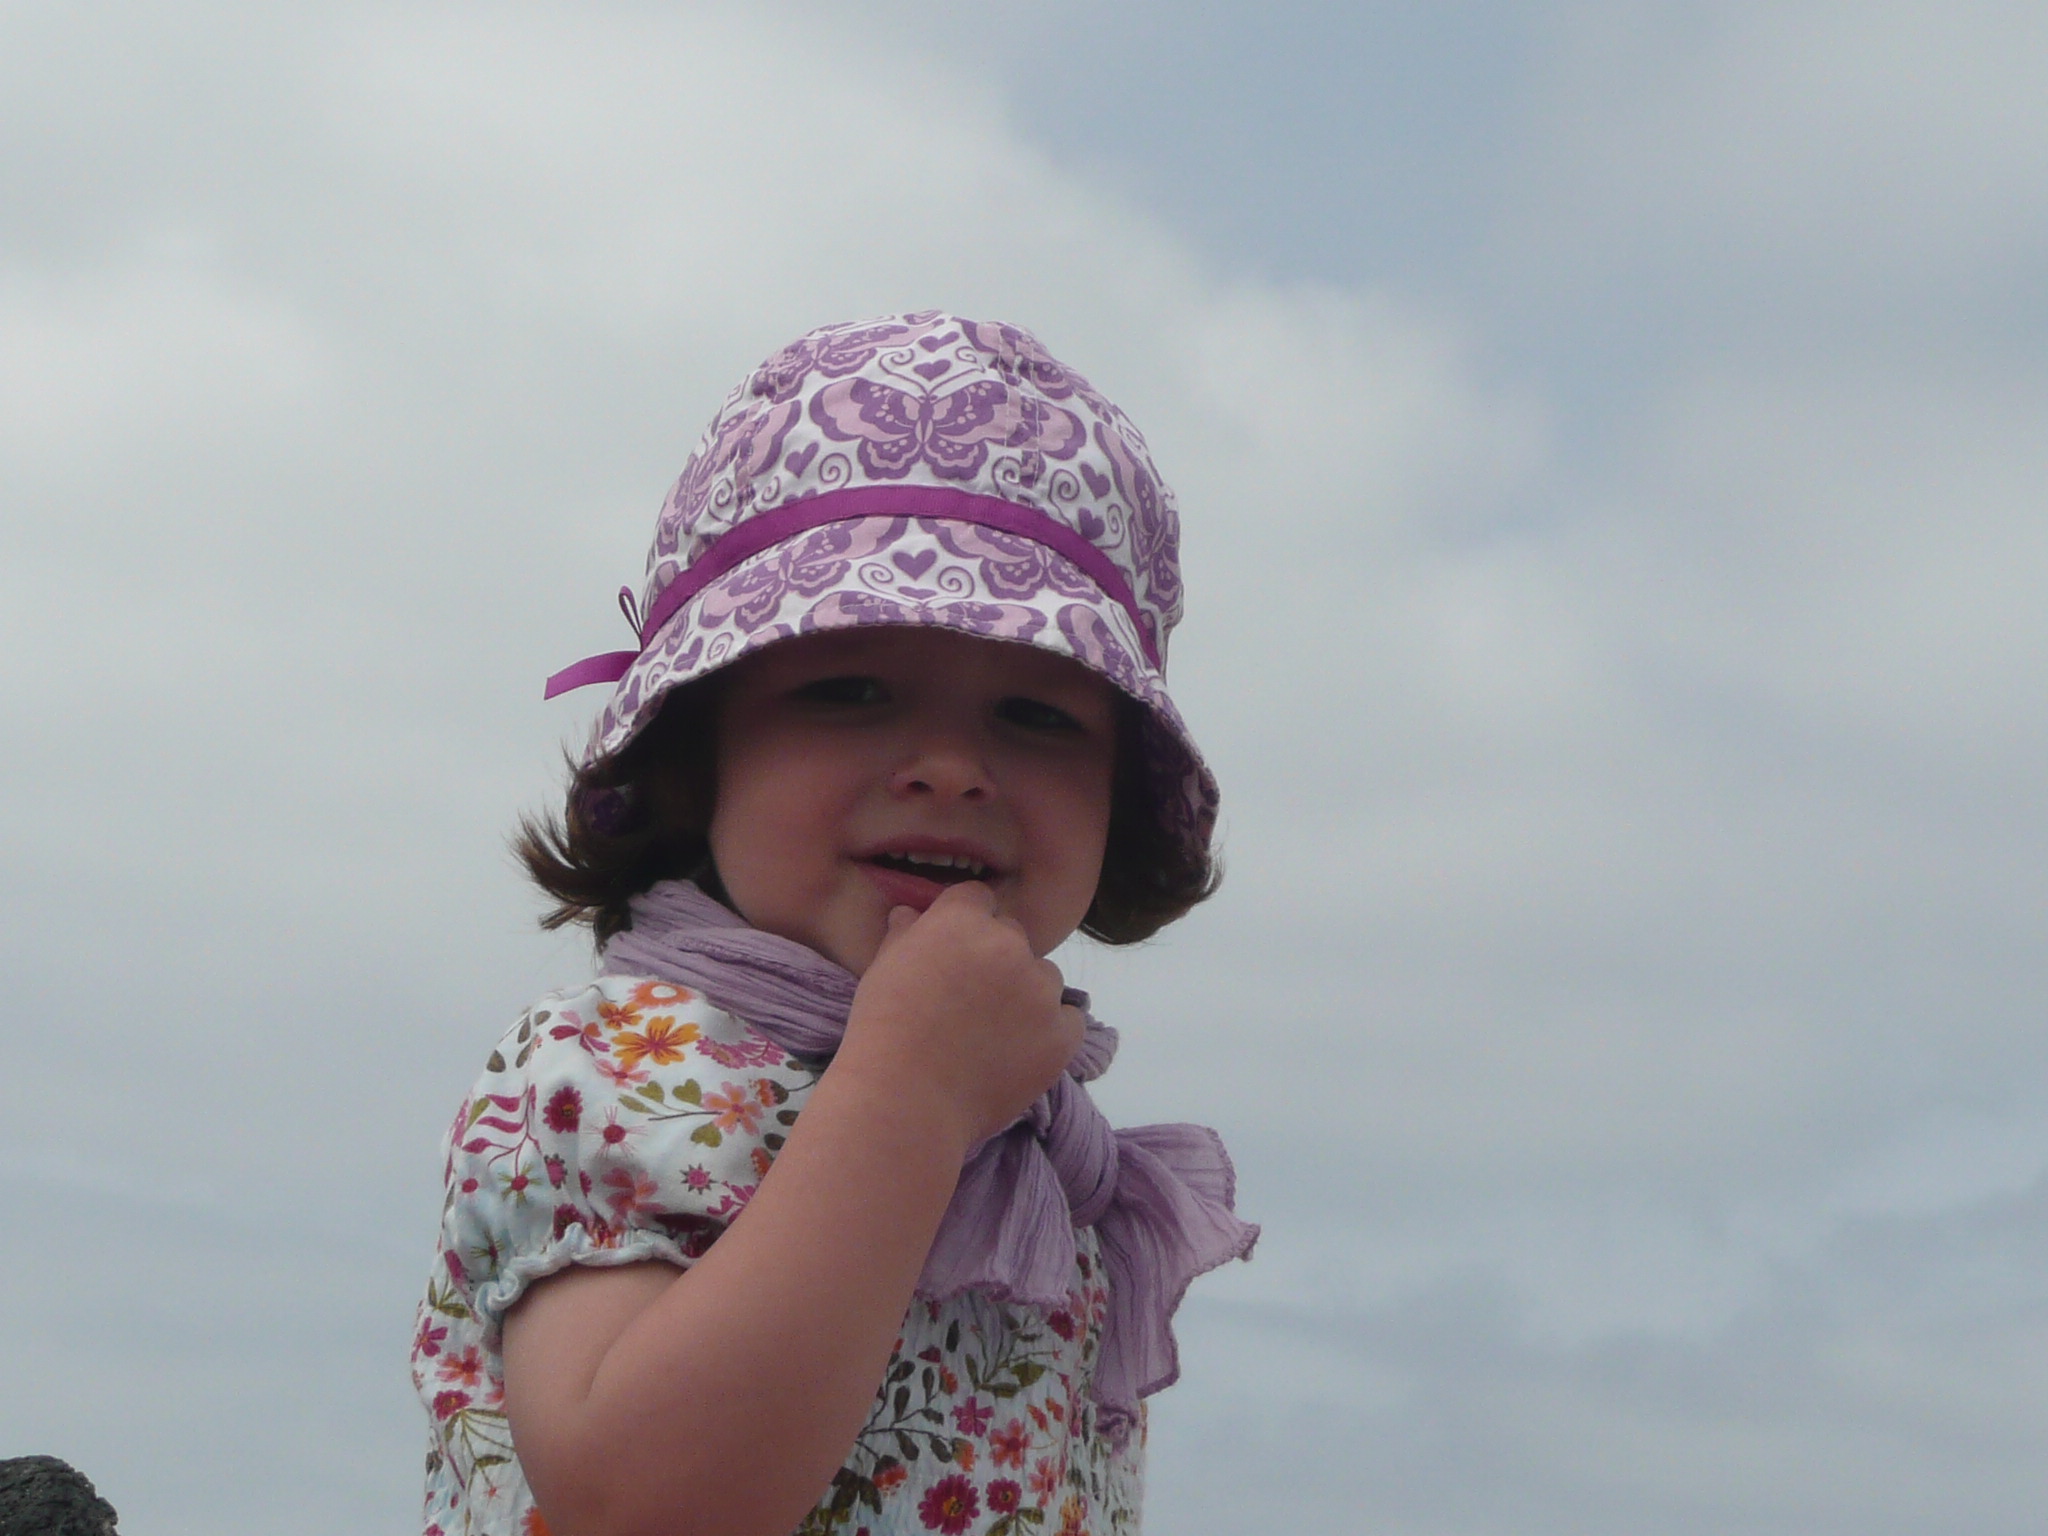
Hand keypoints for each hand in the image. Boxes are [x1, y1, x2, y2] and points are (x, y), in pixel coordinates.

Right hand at [834, 883, 1083, 1150]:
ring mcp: (1041, 990)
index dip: (964, 924)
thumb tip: (910, 914)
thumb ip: (903, 934)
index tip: (954, 953)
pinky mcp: (1062, 1034)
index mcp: (963, 922)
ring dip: (1026, 993)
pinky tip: (1019, 1052)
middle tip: (969, 999)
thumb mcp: (881, 970)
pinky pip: (1068, 1020)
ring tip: (994, 1033)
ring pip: (1044, 977)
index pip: (977, 899)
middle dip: (995, 958)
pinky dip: (1050, 1031)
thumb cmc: (883, 1031)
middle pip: (1012, 935)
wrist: (906, 1099)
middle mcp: (1009, 945)